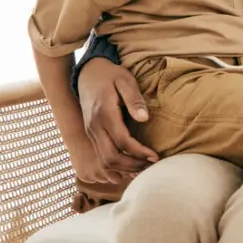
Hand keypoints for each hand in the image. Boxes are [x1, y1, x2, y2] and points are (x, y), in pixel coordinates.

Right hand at [77, 57, 158, 180]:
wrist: (87, 73)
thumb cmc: (110, 75)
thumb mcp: (125, 81)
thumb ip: (134, 99)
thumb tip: (145, 119)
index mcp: (105, 114)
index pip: (122, 141)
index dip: (139, 152)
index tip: (155, 157)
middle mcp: (95, 127)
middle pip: (111, 157)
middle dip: (132, 166)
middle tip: (151, 166)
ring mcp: (91, 132)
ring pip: (104, 160)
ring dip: (123, 169)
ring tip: (143, 169)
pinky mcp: (91, 134)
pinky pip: (100, 157)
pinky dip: (114, 166)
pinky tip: (128, 169)